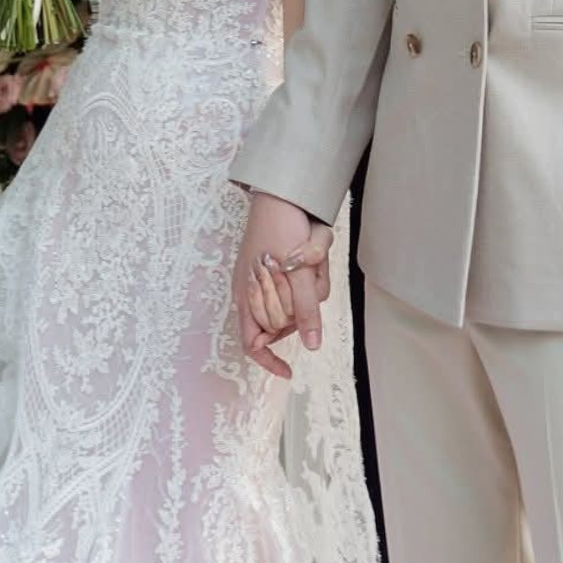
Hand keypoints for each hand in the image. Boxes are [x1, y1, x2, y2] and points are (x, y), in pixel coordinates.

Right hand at [234, 191, 333, 380]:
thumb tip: (311, 345)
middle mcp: (253, 291)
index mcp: (248, 296)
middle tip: (312, 277)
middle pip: (281, 322)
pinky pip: (297, 285)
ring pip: (294, 302)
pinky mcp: (277, 267)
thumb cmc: (281, 226)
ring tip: (314, 258)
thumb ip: (305, 309)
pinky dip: (309, 276)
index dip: (269, 361)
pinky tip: (312, 257)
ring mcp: (265, 278)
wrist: (281, 191)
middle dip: (302, 306)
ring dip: (310, 284)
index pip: (253, 343)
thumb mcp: (298, 271)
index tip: (289, 371)